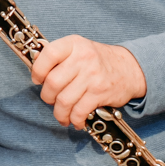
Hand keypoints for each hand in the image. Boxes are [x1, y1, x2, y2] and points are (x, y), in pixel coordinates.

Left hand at [29, 35, 146, 128]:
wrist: (129, 68)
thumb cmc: (97, 60)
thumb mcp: (78, 48)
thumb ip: (59, 57)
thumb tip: (35, 72)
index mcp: (73, 44)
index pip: (49, 54)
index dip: (38, 70)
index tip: (37, 79)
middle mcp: (83, 58)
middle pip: (53, 82)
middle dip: (47, 96)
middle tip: (50, 100)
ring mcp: (92, 76)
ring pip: (64, 101)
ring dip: (59, 113)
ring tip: (61, 115)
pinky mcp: (100, 93)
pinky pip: (79, 111)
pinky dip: (74, 120)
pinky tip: (75, 121)